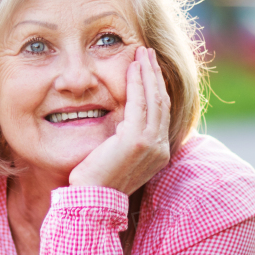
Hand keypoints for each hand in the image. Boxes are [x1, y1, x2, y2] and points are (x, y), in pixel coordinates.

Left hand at [69, 46, 170, 194]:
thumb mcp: (118, 157)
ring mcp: (151, 144)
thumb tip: (122, 122)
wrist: (92, 200)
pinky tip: (132, 68)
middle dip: (155, 75)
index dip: (156, 89)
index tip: (149, 70)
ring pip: (155, 99)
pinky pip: (139, 103)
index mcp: (158, 153)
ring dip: (148, 73)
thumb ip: (126, 140)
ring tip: (142, 53)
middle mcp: (160, 148)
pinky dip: (137, 83)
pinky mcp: (137, 140)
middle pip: (162, 102)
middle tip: (147, 53)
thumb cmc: (97, 181)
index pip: (161, 113)